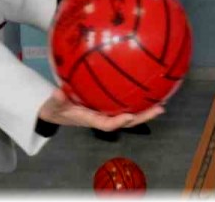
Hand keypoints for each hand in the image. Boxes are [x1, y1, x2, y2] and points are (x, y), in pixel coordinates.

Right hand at [37, 86, 163, 131]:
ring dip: (145, 110)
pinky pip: (125, 103)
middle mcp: (102, 116)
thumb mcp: (52, 105)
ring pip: (129, 113)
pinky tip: (150, 90)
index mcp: (90, 119)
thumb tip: (57, 92)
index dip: (118, 122)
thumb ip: (56, 100)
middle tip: (159, 109)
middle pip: (125, 120)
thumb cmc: (54, 108)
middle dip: (142, 117)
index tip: (128, 117)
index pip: (106, 124)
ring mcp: (106, 112)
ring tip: (161, 103)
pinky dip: (137, 99)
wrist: (55, 110)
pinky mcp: (107, 105)